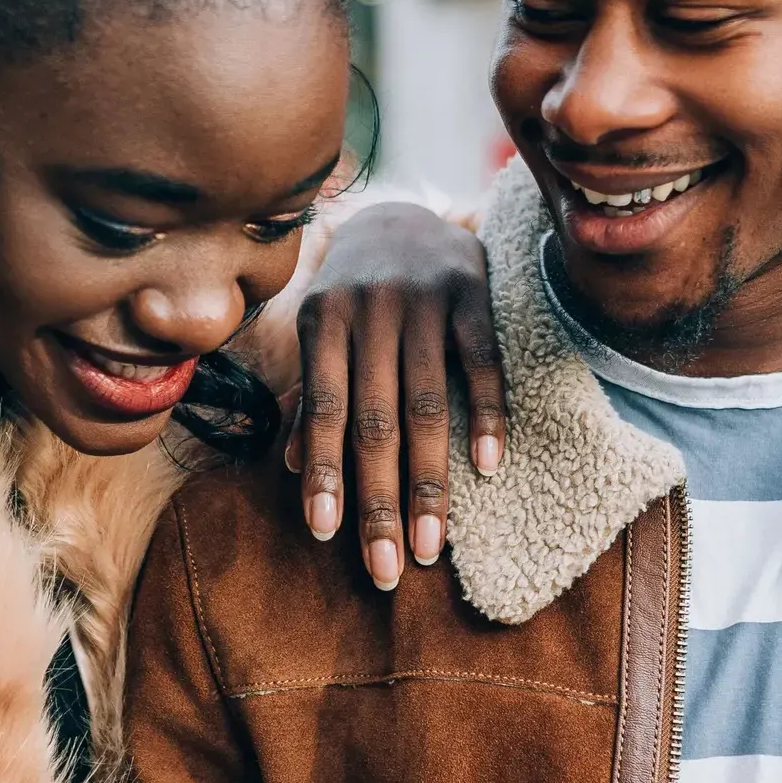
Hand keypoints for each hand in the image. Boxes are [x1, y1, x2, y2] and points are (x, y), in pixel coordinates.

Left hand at [285, 204, 505, 590]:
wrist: (404, 214)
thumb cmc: (352, 294)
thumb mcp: (321, 331)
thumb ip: (313, 395)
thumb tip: (294, 468)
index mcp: (321, 322)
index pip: (325, 412)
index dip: (327, 474)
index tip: (329, 535)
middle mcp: (368, 310)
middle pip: (376, 422)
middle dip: (380, 501)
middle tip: (387, 568)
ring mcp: (422, 301)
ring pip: (427, 406)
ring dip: (431, 482)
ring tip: (433, 545)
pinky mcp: (472, 292)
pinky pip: (481, 363)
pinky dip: (486, 416)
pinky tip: (487, 470)